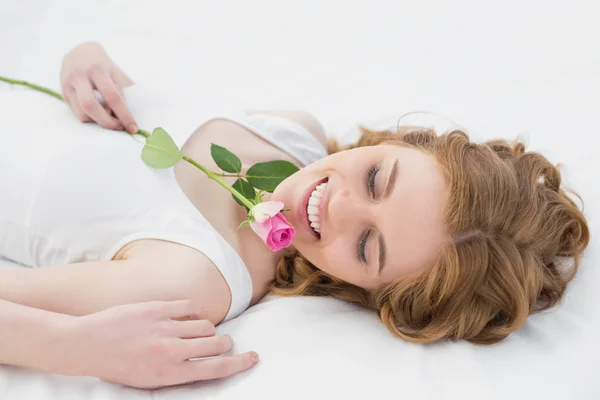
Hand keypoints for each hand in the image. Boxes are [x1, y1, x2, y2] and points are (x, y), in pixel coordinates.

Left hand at [56, 300, 257, 387]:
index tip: (254, 357)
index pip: (216, 369)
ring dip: (206, 329)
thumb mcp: (151, 380)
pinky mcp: (157, 309)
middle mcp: (171, 351)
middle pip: (217, 344)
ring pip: (205, 325)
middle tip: (222, 343)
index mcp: (170, 374)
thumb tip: (207, 361)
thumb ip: (180, 371)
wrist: (88, 345)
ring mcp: (165, 328)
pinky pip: (190, 307)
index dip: (240, 363)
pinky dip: (193, 312)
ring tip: (194, 332)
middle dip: (225, 343)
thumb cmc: (119, 366)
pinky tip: (186, 316)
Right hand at [60, 42, 137, 132]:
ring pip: (82, 112)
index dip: (124, 114)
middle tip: (119, 127)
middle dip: (107, 122)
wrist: (79, 52)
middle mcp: (79, 75)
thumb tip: (129, 114)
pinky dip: (90, 118)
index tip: (133, 127)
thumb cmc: (102, 64)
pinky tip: (97, 113)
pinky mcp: (63, 92)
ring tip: (108, 117)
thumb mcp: (115, 72)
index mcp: (97, 69)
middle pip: (91, 106)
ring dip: (98, 121)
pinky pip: (76, 113)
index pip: (112, 96)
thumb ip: (121, 91)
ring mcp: (68, 84)